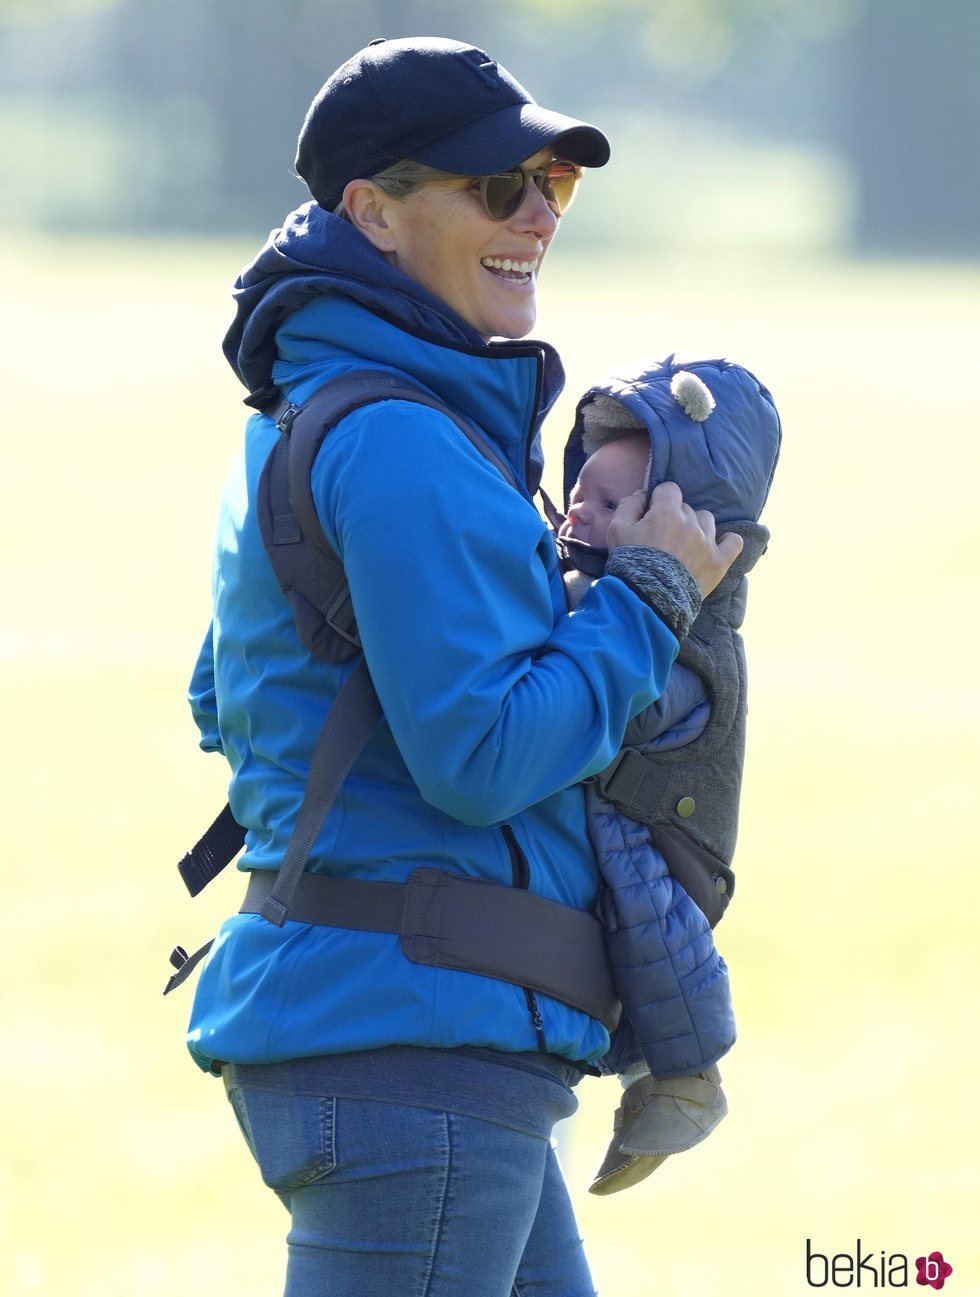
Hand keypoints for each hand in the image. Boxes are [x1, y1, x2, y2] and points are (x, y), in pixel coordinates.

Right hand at [607, 482, 743, 596]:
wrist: (647, 600)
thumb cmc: (630, 564)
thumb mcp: (617, 530)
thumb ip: (629, 506)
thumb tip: (643, 494)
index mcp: (667, 513)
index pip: (669, 490)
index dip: (659, 500)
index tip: (652, 515)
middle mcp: (691, 523)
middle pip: (686, 508)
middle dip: (675, 517)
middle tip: (663, 537)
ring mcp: (707, 543)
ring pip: (707, 520)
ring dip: (696, 527)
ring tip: (685, 544)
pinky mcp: (718, 562)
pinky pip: (734, 542)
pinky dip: (727, 541)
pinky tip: (717, 545)